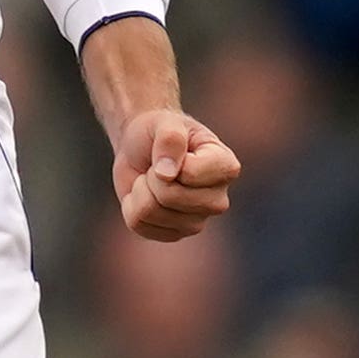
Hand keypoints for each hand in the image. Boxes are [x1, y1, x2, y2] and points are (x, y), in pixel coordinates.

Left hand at [111, 108, 238, 240]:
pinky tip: (145, 194)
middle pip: (170, 197)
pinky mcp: (173, 234)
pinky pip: (138, 224)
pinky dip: (131, 205)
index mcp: (226, 167)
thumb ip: (170, 139)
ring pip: (151, 212)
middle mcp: (218, 200)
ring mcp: (197, 222)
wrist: (141, 147)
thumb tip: (166, 174)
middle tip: (156, 166)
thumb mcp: (164, 123)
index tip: (170, 149)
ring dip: (140, 189)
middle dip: (151, 176)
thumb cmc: (159, 131)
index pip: (190, 174)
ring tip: (151, 178)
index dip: (168, 159)